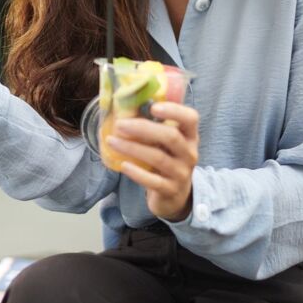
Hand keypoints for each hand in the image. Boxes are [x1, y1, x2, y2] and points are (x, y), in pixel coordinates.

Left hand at [106, 102, 199, 221]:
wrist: (175, 195)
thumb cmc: (166, 160)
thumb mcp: (166, 143)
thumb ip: (153, 126)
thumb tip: (122, 107)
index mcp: (190, 136)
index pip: (190, 118)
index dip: (174, 110)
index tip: (153, 107)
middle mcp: (189, 153)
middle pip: (170, 137)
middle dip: (143, 128)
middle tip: (119, 124)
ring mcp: (181, 173)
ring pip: (158, 158)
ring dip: (132, 148)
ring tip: (112, 141)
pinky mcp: (170, 190)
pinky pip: (153, 181)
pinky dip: (137, 172)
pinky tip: (123, 165)